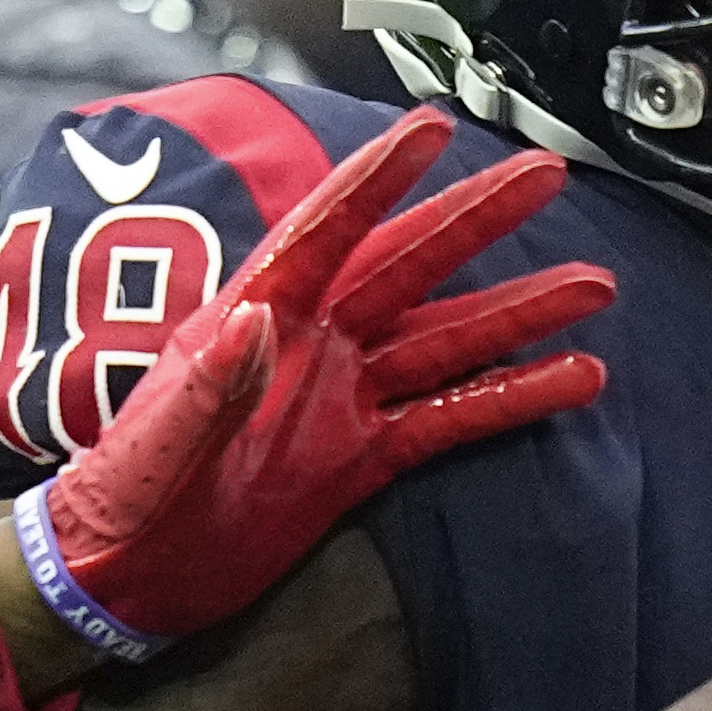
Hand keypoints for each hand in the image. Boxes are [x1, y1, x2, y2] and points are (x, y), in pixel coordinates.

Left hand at [10, 108, 614, 661]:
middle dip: (475, 220)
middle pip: (408, 267)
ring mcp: (341, 398)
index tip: (433, 128)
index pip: (327, 232)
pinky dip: (509, 399)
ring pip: (445, 339)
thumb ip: (207, 386)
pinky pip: (449, 420)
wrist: (121, 582)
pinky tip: (571, 379)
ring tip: (593, 287)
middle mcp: (310, 344)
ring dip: (516, 312)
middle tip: (543, 175)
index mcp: (252, 317)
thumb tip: (255, 320)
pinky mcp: (361, 457)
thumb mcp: (153, 447)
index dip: (379, 178)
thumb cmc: (119, 503)